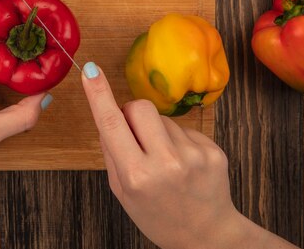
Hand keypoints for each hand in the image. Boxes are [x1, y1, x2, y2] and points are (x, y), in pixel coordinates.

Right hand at [81, 62, 252, 248]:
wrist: (207, 236)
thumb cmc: (158, 216)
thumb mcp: (122, 192)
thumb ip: (111, 153)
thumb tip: (107, 115)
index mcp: (137, 176)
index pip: (112, 124)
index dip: (99, 95)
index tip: (91, 72)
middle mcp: (166, 163)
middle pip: (139, 107)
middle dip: (131, 114)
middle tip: (135, 136)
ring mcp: (193, 155)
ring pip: (163, 118)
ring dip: (157, 131)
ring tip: (165, 161)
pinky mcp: (212, 151)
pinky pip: (185, 129)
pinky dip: (178, 141)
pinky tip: (183, 164)